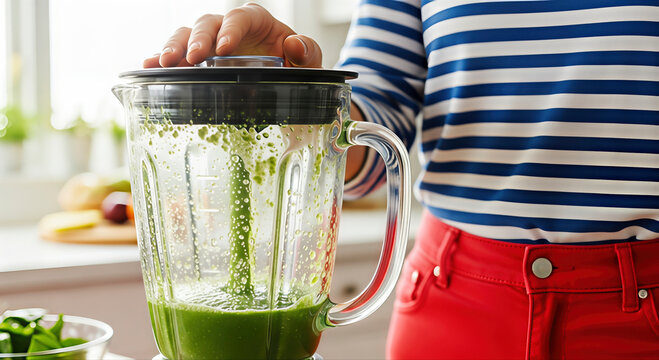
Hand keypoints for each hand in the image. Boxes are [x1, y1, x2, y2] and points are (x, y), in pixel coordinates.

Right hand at [143, 3, 321, 67]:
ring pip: (186, 35)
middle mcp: (229, 28)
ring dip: (173, 48)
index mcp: (257, 21)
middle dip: (196, 40)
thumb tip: (295, 44)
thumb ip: (308, 53)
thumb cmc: (296, 68)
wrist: (285, 84)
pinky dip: (162, 61)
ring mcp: (210, 44)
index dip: (230, 30)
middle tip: (190, 60)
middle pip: (207, 24)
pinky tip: (149, 69)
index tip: (224, 49)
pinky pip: (176, 56)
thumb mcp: (309, 64)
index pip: (241, 16)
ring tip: (162, 64)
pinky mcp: (198, 61)